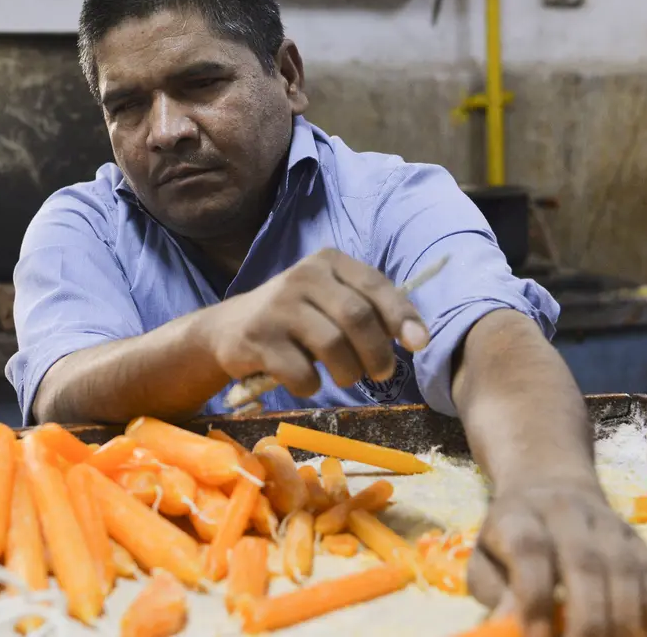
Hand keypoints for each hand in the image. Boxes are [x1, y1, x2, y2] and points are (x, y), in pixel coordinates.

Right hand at [199, 248, 429, 394]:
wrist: (227, 329)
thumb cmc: (294, 317)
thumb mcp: (329, 300)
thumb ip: (368, 310)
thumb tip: (417, 336)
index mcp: (327, 262)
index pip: (375, 285)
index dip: (402, 316)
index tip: (419, 344)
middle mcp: (302, 276)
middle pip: (357, 317)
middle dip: (377, 353)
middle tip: (380, 373)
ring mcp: (277, 307)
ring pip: (332, 346)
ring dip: (348, 373)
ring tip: (345, 377)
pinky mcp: (257, 338)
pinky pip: (302, 373)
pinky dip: (312, 386)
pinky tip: (305, 381)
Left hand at [467, 481, 646, 636]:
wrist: (550, 487)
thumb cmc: (510, 539)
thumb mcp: (485, 559)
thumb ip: (495, 592)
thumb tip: (509, 623)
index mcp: (519, 516)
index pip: (530, 550)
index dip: (536, 597)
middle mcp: (566, 512)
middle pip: (585, 563)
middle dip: (586, 619)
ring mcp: (608, 522)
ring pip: (625, 568)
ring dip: (622, 619)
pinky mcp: (639, 536)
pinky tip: (640, 632)